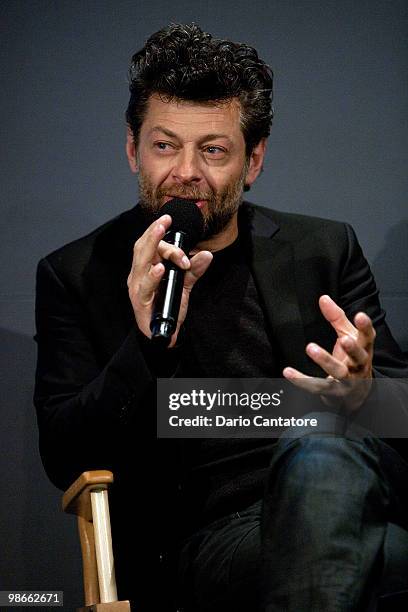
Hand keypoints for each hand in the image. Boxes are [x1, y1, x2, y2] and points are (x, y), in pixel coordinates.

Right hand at [127, 214, 212, 346]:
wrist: (165, 335)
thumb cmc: (169, 306)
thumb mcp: (185, 285)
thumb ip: (194, 270)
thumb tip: (207, 254)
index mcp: (146, 267)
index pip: (149, 244)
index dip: (160, 232)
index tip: (172, 223)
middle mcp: (138, 274)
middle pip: (143, 248)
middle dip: (153, 232)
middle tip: (165, 219)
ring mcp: (137, 287)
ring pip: (141, 262)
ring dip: (152, 245)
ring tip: (160, 232)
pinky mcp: (140, 302)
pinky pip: (145, 286)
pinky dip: (152, 276)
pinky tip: (160, 268)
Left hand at [283, 295, 375, 411]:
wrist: (356, 394)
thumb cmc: (351, 359)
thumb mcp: (348, 336)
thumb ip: (336, 318)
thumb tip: (323, 298)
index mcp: (363, 348)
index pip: (368, 336)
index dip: (365, 327)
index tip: (360, 316)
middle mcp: (359, 365)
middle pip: (358, 357)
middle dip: (352, 348)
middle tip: (345, 339)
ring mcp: (347, 381)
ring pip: (338, 372)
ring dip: (326, 361)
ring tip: (311, 348)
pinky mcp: (333, 392)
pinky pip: (317, 386)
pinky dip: (301, 380)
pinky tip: (288, 372)